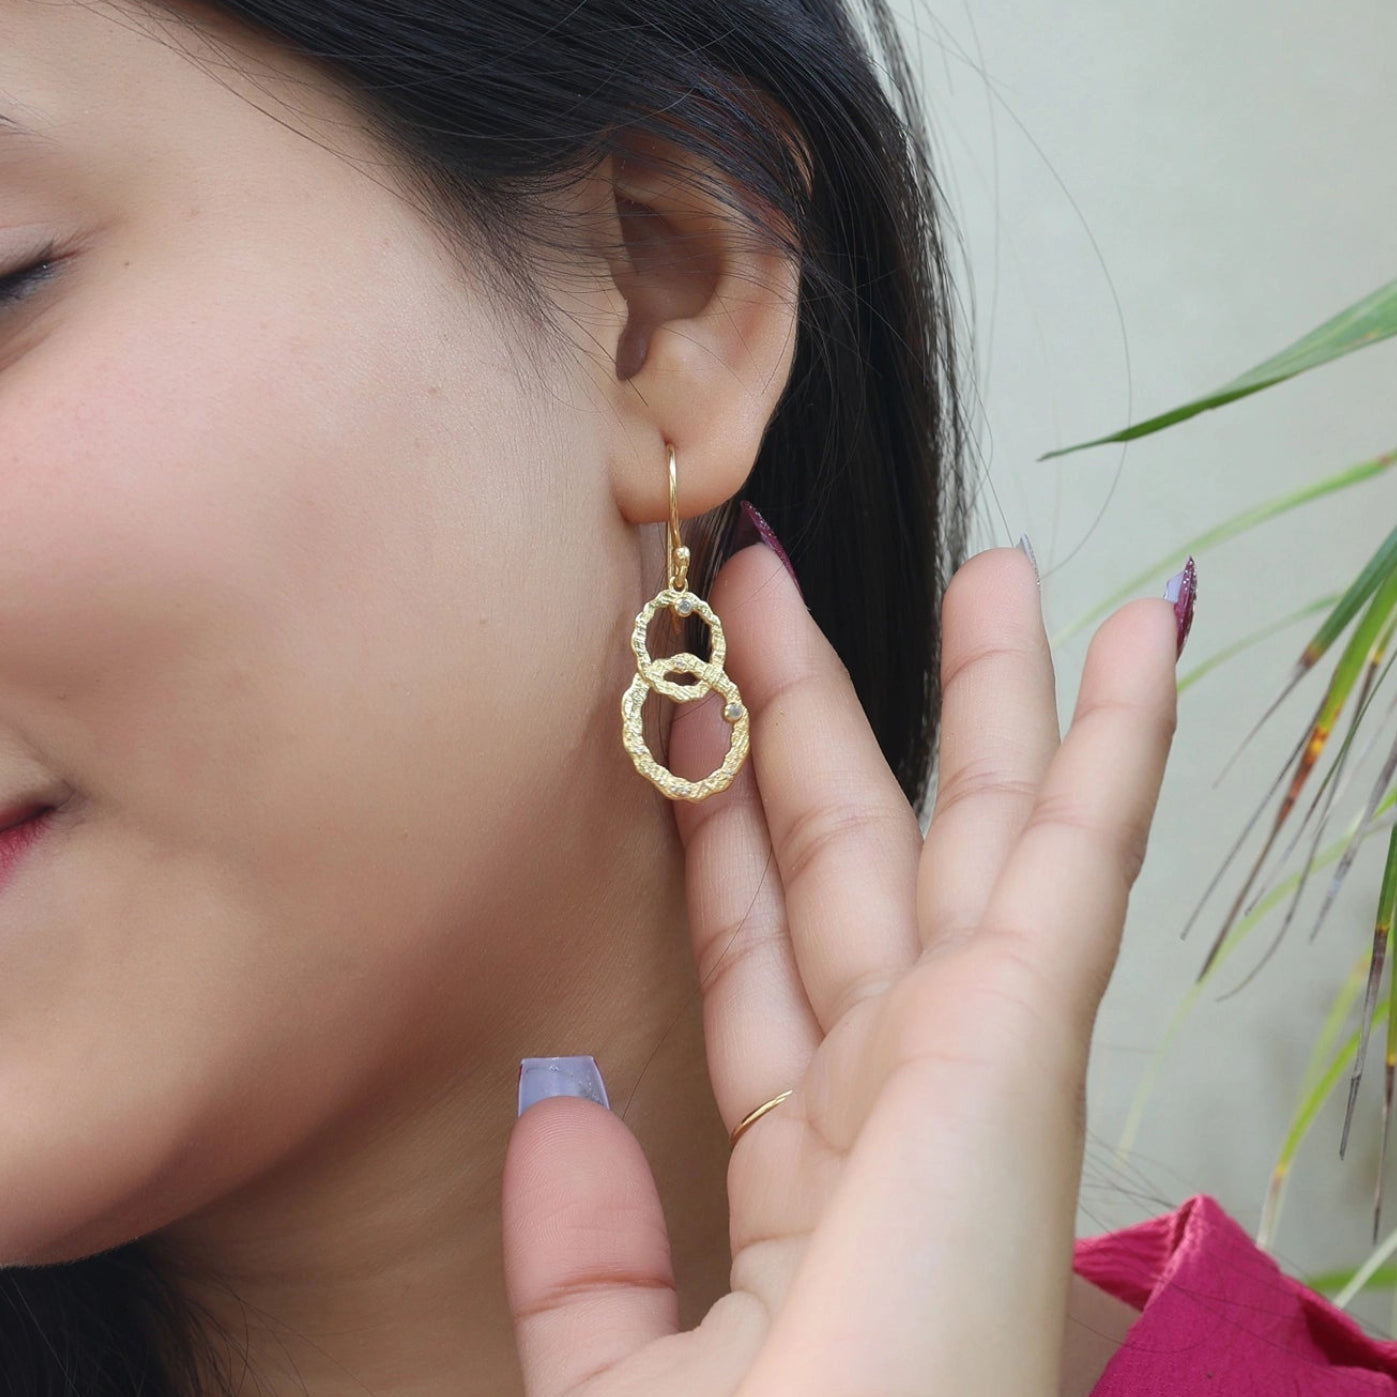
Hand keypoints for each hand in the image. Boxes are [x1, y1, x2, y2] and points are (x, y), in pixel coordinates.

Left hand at [502, 541, 1178, 1394]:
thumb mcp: (619, 1378)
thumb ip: (586, 1254)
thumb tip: (556, 1108)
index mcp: (810, 1162)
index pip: (754, 947)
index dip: (712, 823)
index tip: (678, 715)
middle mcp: (899, 1091)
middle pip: (848, 848)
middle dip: (812, 708)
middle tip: (771, 583)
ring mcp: (973, 1055)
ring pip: (978, 823)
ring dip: (986, 692)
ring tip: (996, 574)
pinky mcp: (1025, 1037)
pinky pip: (1077, 852)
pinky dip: (1117, 738)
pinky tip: (1137, 637)